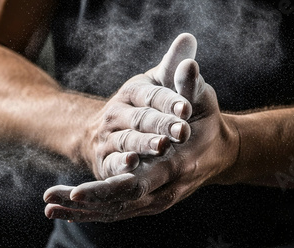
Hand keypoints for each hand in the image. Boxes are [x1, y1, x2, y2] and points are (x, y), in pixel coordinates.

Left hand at [44, 43, 239, 221]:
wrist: (219, 151)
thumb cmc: (207, 121)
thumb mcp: (201, 99)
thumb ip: (190, 84)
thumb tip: (187, 60)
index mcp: (178, 165)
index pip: (138, 182)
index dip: (109, 187)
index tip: (78, 191)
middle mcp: (167, 188)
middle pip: (122, 202)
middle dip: (88, 202)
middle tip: (54, 200)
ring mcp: (159, 199)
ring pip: (117, 211)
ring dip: (83, 212)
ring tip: (50, 207)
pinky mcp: (151, 201)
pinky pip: (118, 211)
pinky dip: (93, 213)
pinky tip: (66, 211)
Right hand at [81, 33, 197, 179]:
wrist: (110, 135)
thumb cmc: (148, 108)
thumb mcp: (161, 85)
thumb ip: (175, 68)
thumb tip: (188, 37)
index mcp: (134, 91)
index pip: (153, 95)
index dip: (169, 102)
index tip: (187, 108)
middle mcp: (118, 112)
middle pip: (142, 119)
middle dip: (162, 125)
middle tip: (183, 131)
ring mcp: (108, 136)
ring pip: (127, 139)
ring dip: (145, 143)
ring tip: (162, 146)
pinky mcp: (105, 160)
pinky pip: (112, 162)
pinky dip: (121, 163)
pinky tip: (132, 162)